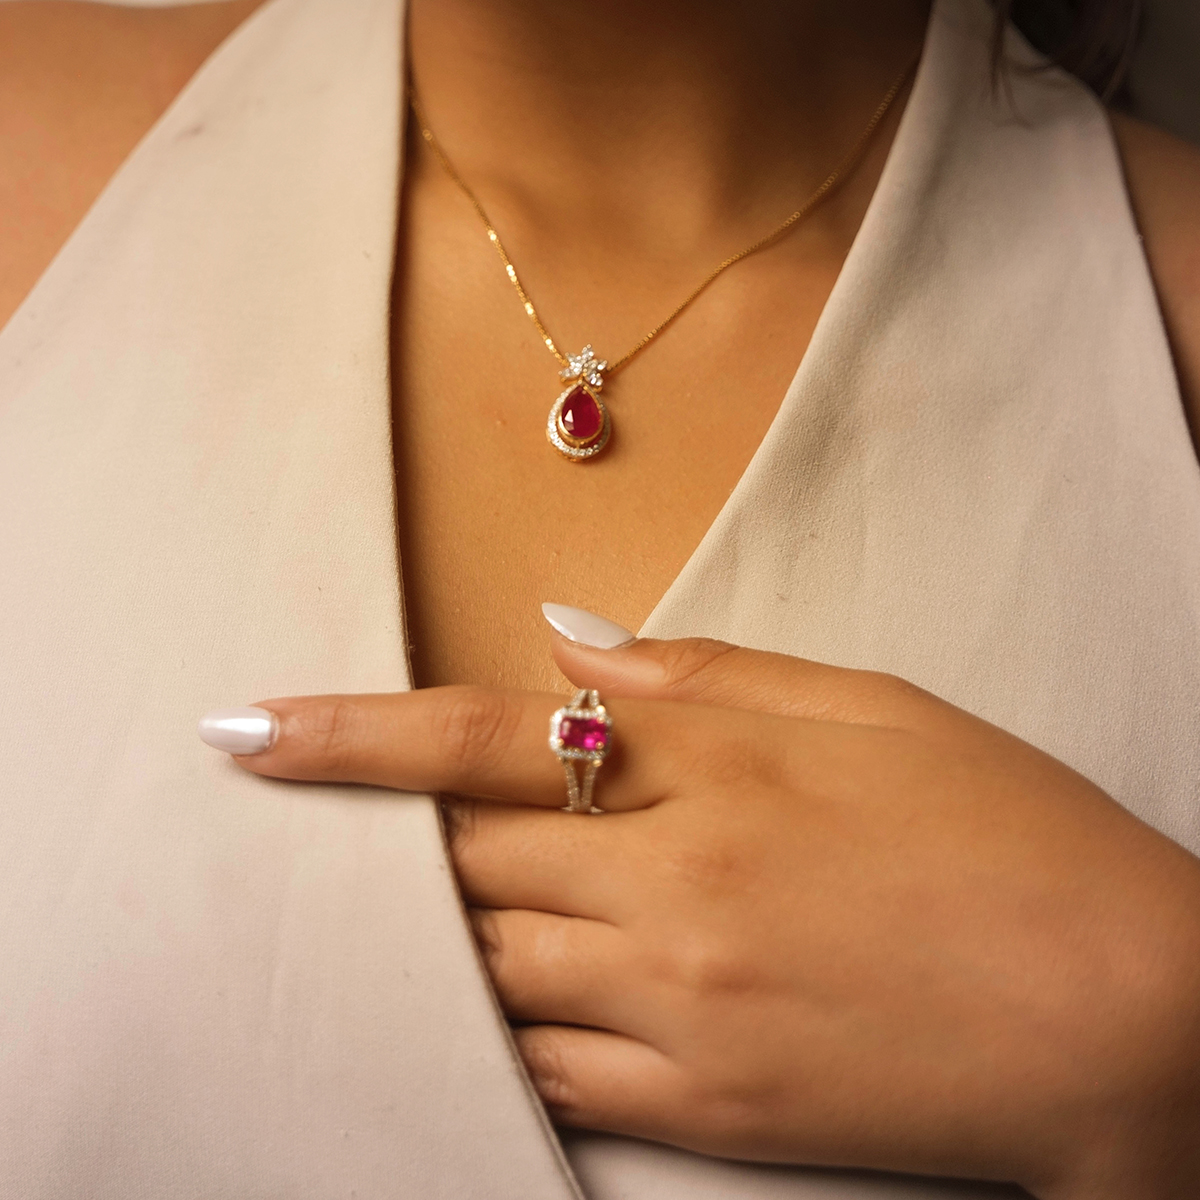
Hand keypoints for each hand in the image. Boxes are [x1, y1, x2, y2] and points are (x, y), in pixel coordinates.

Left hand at [203, 613, 1199, 1197]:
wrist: (1128, 1016)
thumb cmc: (1010, 835)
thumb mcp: (871, 707)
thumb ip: (702, 672)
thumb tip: (566, 640)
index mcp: (716, 770)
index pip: (485, 740)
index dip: (352, 735)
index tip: (251, 733)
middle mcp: (674, 888)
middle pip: (465, 862)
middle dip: (405, 839)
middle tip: (368, 819)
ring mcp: (681, 1007)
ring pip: (488, 967)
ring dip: (447, 931)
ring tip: (447, 907)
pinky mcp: (706, 1106)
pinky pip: (545, 1068)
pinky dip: (510, 1024)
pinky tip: (521, 995)